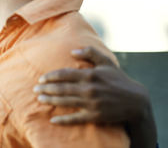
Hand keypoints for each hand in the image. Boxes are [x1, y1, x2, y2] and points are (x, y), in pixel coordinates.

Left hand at [33, 46, 156, 147]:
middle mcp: (89, 89)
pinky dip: (63, 120)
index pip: (64, 74)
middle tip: (34, 89)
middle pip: (61, 88)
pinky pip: (76, 118)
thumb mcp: (106, 62)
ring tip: (39, 99)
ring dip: (50, 100)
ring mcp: (91, 103)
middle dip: (46, 88)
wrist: (135, 101)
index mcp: (90, 75)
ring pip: (65, 101)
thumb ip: (90, 53)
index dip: (51, 76)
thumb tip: (72, 51)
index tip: (41, 78)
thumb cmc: (118, 79)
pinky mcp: (94, 116)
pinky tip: (53, 120)